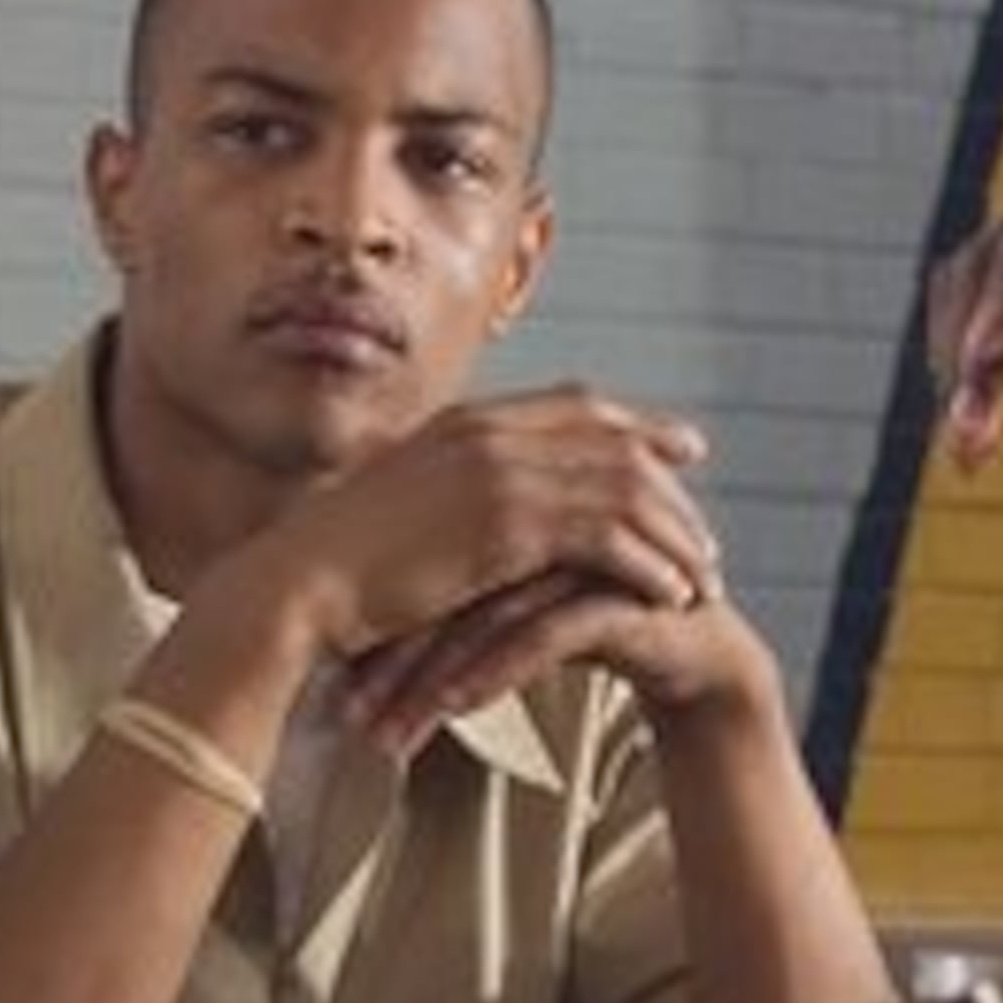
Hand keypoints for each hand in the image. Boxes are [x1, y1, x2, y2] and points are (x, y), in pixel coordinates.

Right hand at [240, 387, 724, 663]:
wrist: (295, 585)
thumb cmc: (332, 561)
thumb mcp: (396, 501)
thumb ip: (445, 488)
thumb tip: (467, 508)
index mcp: (465, 419)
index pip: (578, 405)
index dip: (639, 425)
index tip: (683, 448)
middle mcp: (490, 431)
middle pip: (616, 441)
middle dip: (673, 487)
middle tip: (706, 533)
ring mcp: (500, 471)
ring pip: (623, 488)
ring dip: (671, 535)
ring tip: (700, 578)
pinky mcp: (506, 524)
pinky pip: (608, 536)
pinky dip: (648, 565)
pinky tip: (669, 597)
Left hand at [343, 569, 779, 756]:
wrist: (695, 653)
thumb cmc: (596, 628)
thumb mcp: (518, 613)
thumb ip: (458, 608)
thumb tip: (372, 642)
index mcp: (507, 515)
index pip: (422, 571)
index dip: (376, 630)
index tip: (335, 687)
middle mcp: (538, 526)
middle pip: (443, 593)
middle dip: (392, 663)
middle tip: (347, 717)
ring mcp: (578, 555)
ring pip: (485, 618)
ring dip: (431, 683)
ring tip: (388, 734)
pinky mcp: (615, 594)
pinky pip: (541, 635)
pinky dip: (493, 672)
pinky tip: (455, 709)